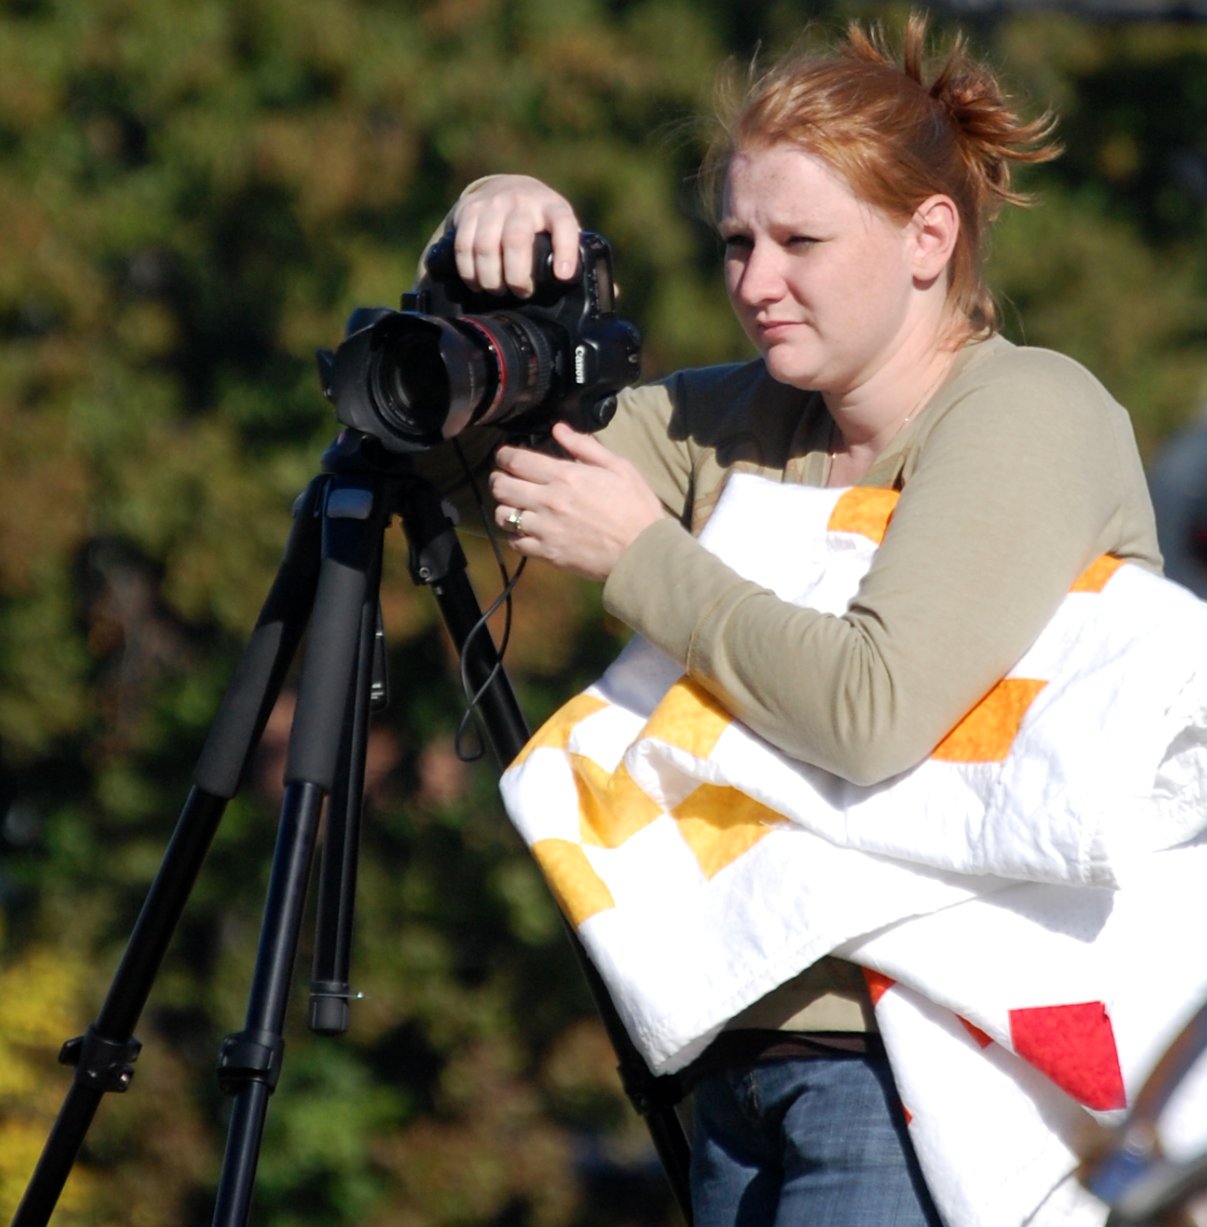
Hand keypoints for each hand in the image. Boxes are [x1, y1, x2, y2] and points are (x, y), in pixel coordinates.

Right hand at [451, 175, 581, 296]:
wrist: (504, 187)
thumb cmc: (538, 219)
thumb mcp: (557, 226)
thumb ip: (572, 251)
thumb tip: (601, 288)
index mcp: (552, 207)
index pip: (563, 224)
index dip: (565, 250)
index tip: (562, 276)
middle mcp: (522, 201)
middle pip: (516, 240)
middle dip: (517, 276)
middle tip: (521, 292)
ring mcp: (492, 204)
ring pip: (486, 247)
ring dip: (491, 279)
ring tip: (498, 290)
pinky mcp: (469, 210)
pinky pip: (464, 246)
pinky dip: (469, 272)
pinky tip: (477, 283)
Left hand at [490, 422, 665, 580]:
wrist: (642, 550)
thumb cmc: (635, 506)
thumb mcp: (618, 466)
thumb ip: (585, 446)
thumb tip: (558, 429)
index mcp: (565, 476)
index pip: (517, 461)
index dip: (503, 456)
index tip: (503, 457)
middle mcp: (548, 501)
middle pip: (502, 487)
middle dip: (497, 480)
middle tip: (503, 479)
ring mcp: (544, 529)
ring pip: (503, 516)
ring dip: (504, 508)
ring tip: (513, 507)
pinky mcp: (547, 553)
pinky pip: (515, 543)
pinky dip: (514, 535)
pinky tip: (524, 531)